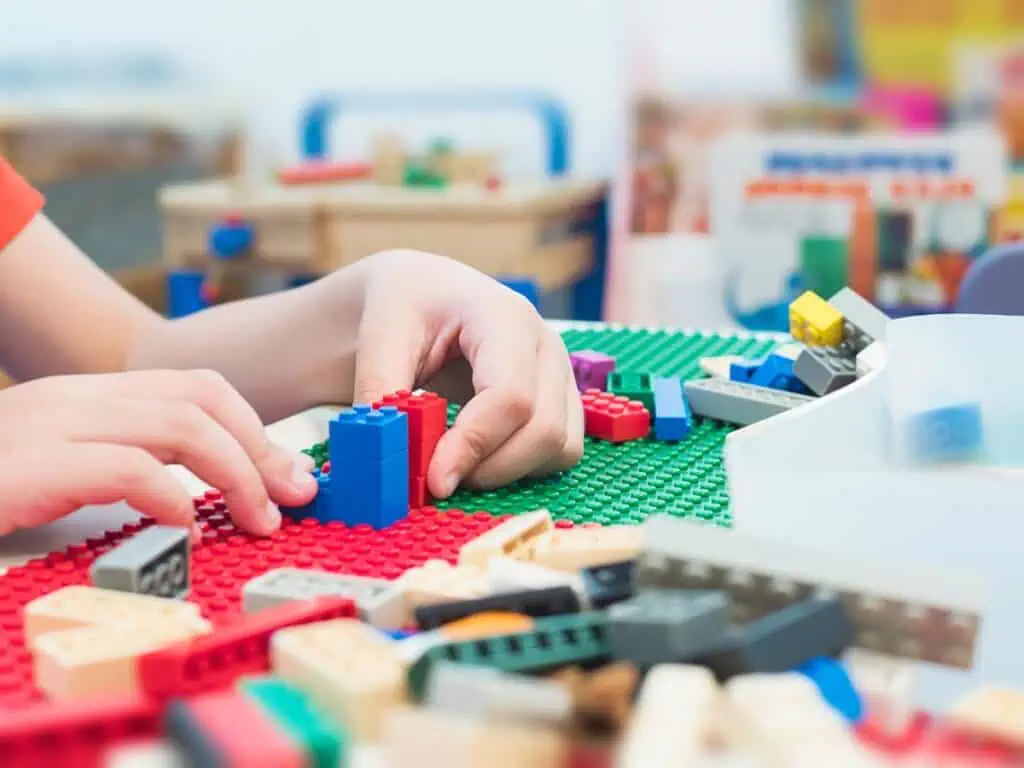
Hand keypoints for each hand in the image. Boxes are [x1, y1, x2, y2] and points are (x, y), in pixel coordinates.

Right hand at [0, 370, 316, 536]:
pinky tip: (187, 524)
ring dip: (237, 472)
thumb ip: (127, 460)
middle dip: (262, 446)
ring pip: (182, 424)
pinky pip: (129, 467)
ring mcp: (58, 423)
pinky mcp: (37, 463)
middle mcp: (82, 398)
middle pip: (204, 397)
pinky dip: (172, 495)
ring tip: (258, 516)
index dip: (254, 426)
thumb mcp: (66, 463)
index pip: (199, 387)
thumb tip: (199, 490)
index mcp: (94, 395)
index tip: (285, 472)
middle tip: (294, 494)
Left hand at [338, 249, 583, 497]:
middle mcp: (546, 344)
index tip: (434, 480)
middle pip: (544, 429)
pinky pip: (561, 452)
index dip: (475, 445)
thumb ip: (381, 393)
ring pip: (560, 447)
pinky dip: (522, 469)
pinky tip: (481, 457)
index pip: (510, 396)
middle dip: (490, 469)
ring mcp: (561, 373)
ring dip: (507, 472)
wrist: (427, 294)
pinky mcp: (563, 400)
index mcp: (505, 317)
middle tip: (437, 478)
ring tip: (457, 464)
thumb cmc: (407, 306)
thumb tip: (384, 452)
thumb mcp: (380, 336)